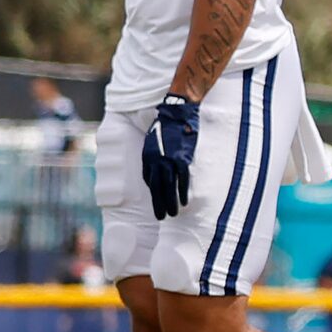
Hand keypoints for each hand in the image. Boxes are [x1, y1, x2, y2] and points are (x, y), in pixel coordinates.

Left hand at [140, 93, 198, 219]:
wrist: (177, 113)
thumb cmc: (166, 127)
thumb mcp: (152, 142)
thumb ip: (153, 158)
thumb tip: (154, 173)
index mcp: (147, 157)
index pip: (149, 181)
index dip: (154, 194)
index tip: (157, 204)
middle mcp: (156, 161)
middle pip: (157, 187)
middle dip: (159, 204)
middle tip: (161, 217)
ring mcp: (169, 160)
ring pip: (169, 187)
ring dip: (170, 202)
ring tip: (172, 214)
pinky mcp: (182, 158)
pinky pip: (182, 180)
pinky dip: (182, 192)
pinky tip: (183, 202)